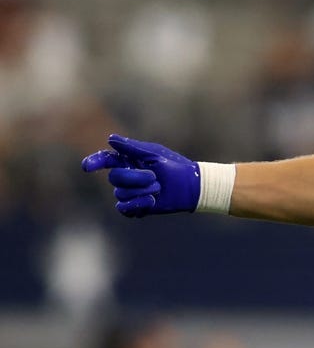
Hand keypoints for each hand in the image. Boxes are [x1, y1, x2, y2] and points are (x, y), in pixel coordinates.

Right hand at [81, 134, 199, 216]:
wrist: (190, 186)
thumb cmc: (174, 166)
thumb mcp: (154, 154)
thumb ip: (132, 148)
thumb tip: (110, 139)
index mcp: (128, 161)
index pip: (106, 160)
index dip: (95, 162)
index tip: (88, 167)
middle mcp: (126, 176)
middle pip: (113, 178)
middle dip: (134, 178)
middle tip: (154, 177)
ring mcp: (130, 193)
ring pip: (120, 194)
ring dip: (142, 191)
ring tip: (158, 188)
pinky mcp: (135, 207)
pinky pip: (124, 208)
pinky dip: (138, 204)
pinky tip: (151, 200)